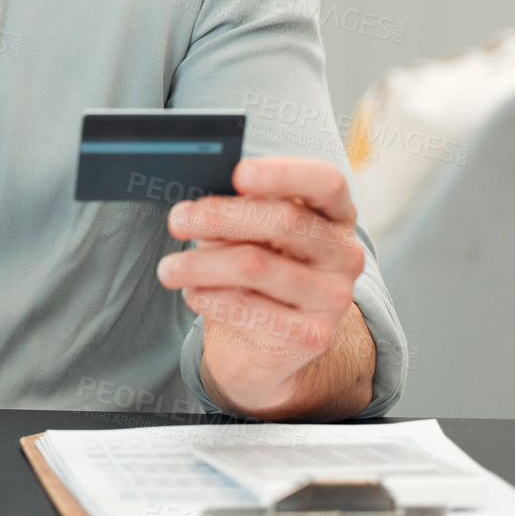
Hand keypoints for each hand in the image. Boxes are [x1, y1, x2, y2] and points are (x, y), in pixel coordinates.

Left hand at [156, 155, 367, 415]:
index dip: (283, 173)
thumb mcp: (250, 232)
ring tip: (169, 269)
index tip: (238, 174)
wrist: (265, 342)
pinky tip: (194, 294)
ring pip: (254, 265)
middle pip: (284, 220)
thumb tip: (197, 203)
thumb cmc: (254, 269)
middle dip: (218, 215)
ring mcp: (333, 298)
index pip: (326, 181)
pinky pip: (244, 307)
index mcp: (335, 214)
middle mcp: (345, 254)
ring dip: (198, 263)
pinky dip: (207, 297)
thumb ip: (239, 209)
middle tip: (177, 221)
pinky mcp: (310, 336)